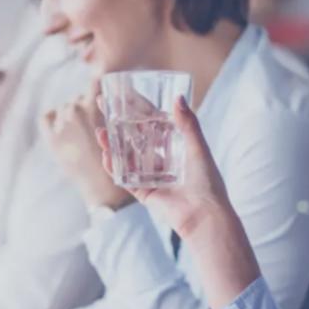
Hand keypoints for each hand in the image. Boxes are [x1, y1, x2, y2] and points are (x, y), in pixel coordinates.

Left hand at [42, 80, 130, 209]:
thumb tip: (105, 88)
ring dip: (72, 115)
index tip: (103, 94)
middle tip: (95, 124)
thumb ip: (114, 110)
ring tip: (82, 132)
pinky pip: (47, 117)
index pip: (96, 81)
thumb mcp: (123, 129)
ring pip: (65, 107)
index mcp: (97, 106)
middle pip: (79, 98)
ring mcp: (62, 124)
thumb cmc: (121, 161)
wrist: (106, 189)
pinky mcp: (52, 138)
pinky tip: (62, 126)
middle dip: (87, 107)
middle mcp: (77, 111)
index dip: (100, 86)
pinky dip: (54, 117)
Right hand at [98, 95, 231, 239]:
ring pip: (126, 156)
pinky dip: (114, 168)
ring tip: (101, 132)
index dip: (136, 107)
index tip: (121, 94)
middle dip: (118, 123)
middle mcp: (160, 158)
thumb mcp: (198, 147)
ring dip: (112, 144)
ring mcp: (150, 174)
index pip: (151, 121)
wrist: (204, 214)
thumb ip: (188, 124)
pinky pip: (125, 178)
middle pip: (134, 136)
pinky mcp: (144, 191)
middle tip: (102, 107)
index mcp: (174, 145)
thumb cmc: (207, 181)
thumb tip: (178, 97)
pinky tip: (105, 156)